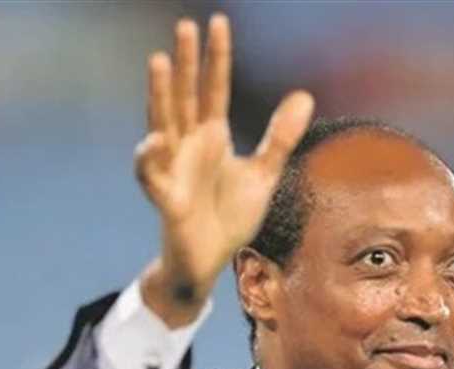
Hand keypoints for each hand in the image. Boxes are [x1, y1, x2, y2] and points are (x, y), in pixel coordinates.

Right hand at [136, 14, 313, 326]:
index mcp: (211, 136)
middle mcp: (188, 146)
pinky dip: (149, 157)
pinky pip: (152, 174)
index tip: (219, 22)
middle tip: (185, 25)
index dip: (217, 58)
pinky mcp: (167, 198)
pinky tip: (155, 138)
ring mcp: (174, 169)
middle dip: (186, 62)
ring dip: (159, 94)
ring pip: (162, 123)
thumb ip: (279, 136)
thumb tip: (304, 94)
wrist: (211, 260)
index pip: (214, 89)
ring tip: (159, 61)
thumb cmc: (229, 216)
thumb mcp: (263, 173)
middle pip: (185, 96)